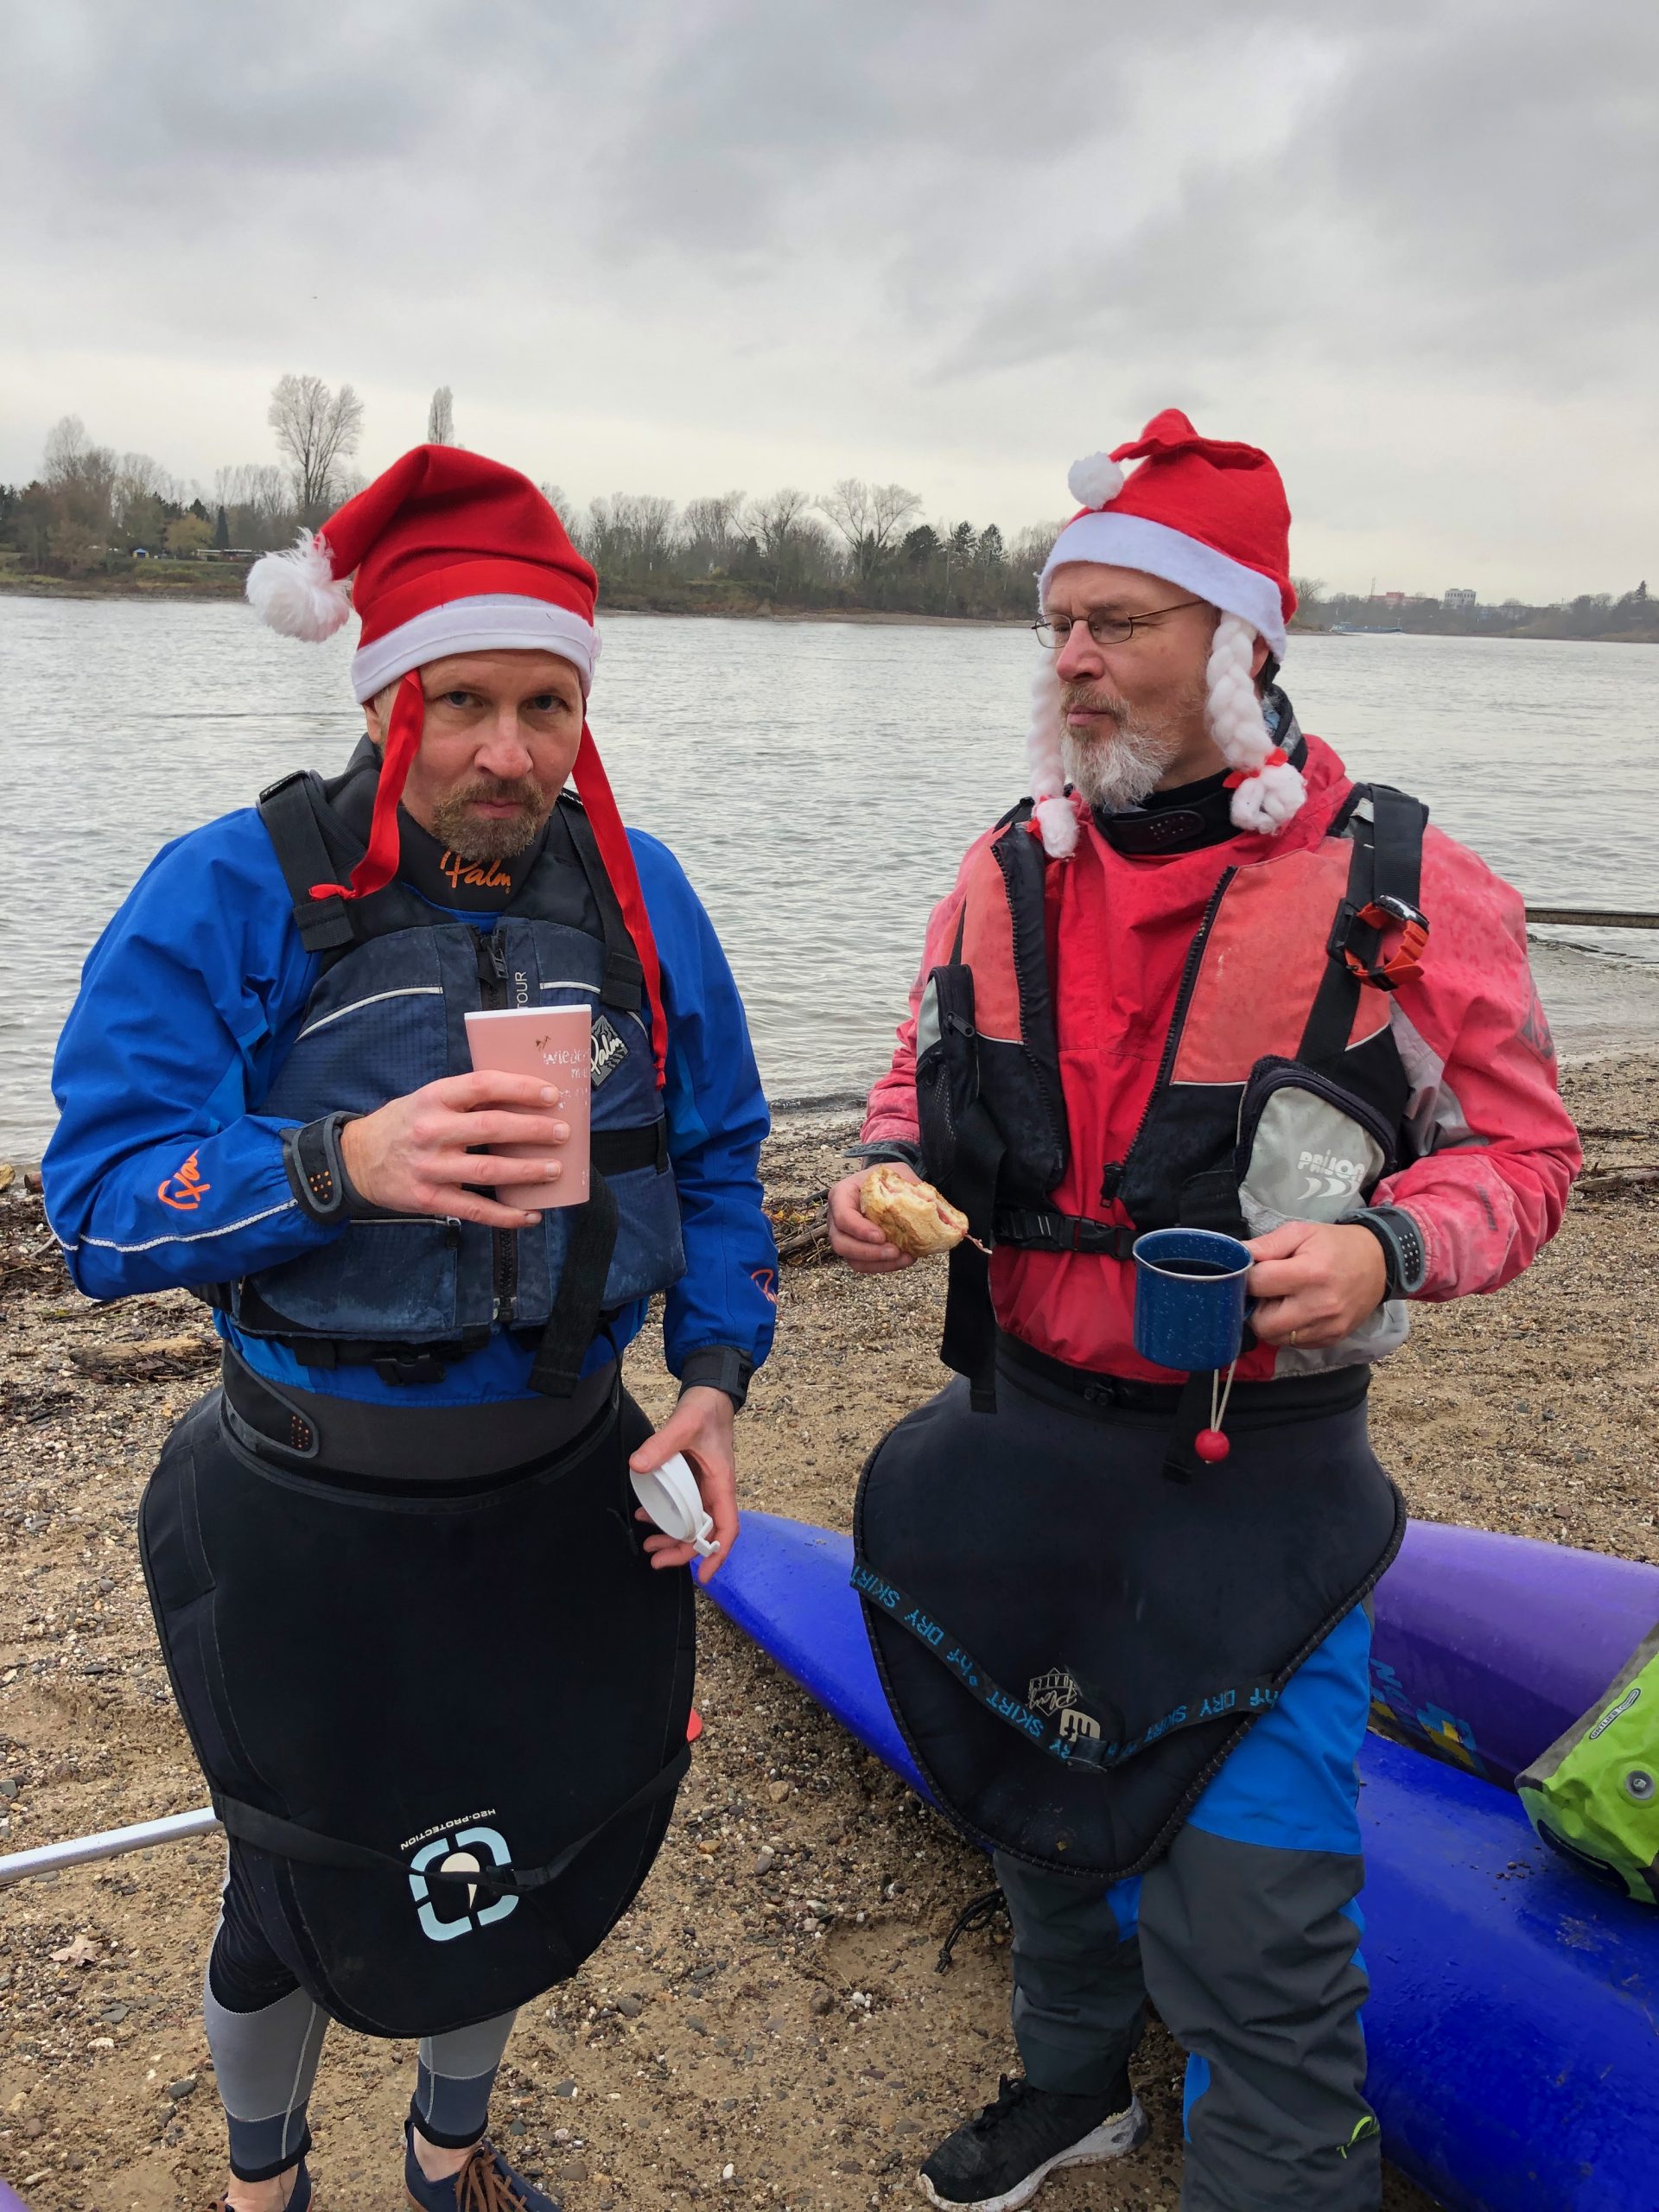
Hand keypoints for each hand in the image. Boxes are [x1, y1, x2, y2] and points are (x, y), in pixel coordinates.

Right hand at [338, 1071, 572, 1230]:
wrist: (356, 1160)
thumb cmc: (403, 1124)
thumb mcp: (427, 1099)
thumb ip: (465, 1099)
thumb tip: (523, 1099)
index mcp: (434, 1097)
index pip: (483, 1085)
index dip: (520, 1088)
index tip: (551, 1094)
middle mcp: (432, 1130)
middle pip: (492, 1127)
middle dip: (533, 1129)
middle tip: (563, 1133)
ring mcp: (430, 1167)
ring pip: (489, 1171)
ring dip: (527, 1171)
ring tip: (555, 1170)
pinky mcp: (429, 1199)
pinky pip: (475, 1210)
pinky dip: (506, 1216)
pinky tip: (531, 1214)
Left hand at [630, 1386, 737, 1583]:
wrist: (709, 1395)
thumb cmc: (706, 1411)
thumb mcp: (684, 1425)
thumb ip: (662, 1444)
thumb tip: (638, 1465)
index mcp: (721, 1484)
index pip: (726, 1528)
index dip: (717, 1554)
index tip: (703, 1575)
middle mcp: (714, 1490)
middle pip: (704, 1532)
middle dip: (682, 1550)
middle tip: (655, 1560)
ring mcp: (703, 1486)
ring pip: (691, 1522)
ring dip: (672, 1536)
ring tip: (648, 1545)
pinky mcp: (691, 1480)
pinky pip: (680, 1505)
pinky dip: (665, 1515)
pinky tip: (645, 1515)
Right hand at [827, 1163, 918, 1273]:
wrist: (886, 1186)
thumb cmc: (887, 1178)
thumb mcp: (896, 1173)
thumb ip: (906, 1184)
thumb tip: (926, 1204)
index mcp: (842, 1195)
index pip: (842, 1216)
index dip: (859, 1230)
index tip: (881, 1236)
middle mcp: (837, 1218)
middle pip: (841, 1243)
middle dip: (868, 1252)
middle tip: (894, 1251)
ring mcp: (845, 1237)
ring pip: (852, 1259)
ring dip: (879, 1264)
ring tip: (905, 1258)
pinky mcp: (857, 1250)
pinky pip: (865, 1265)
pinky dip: (884, 1266)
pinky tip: (904, 1259)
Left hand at [1246, 1221, 1387, 1347]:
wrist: (1379, 1263)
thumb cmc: (1335, 1245)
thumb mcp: (1301, 1232)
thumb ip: (1267, 1245)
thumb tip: (1236, 1256)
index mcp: (1310, 1273)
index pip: (1257, 1284)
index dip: (1248, 1277)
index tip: (1255, 1272)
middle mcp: (1319, 1305)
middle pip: (1262, 1322)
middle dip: (1256, 1307)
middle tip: (1267, 1291)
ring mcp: (1327, 1327)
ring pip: (1275, 1338)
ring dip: (1271, 1321)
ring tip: (1283, 1300)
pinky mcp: (1332, 1339)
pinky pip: (1294, 1343)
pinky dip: (1288, 1330)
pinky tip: (1298, 1310)